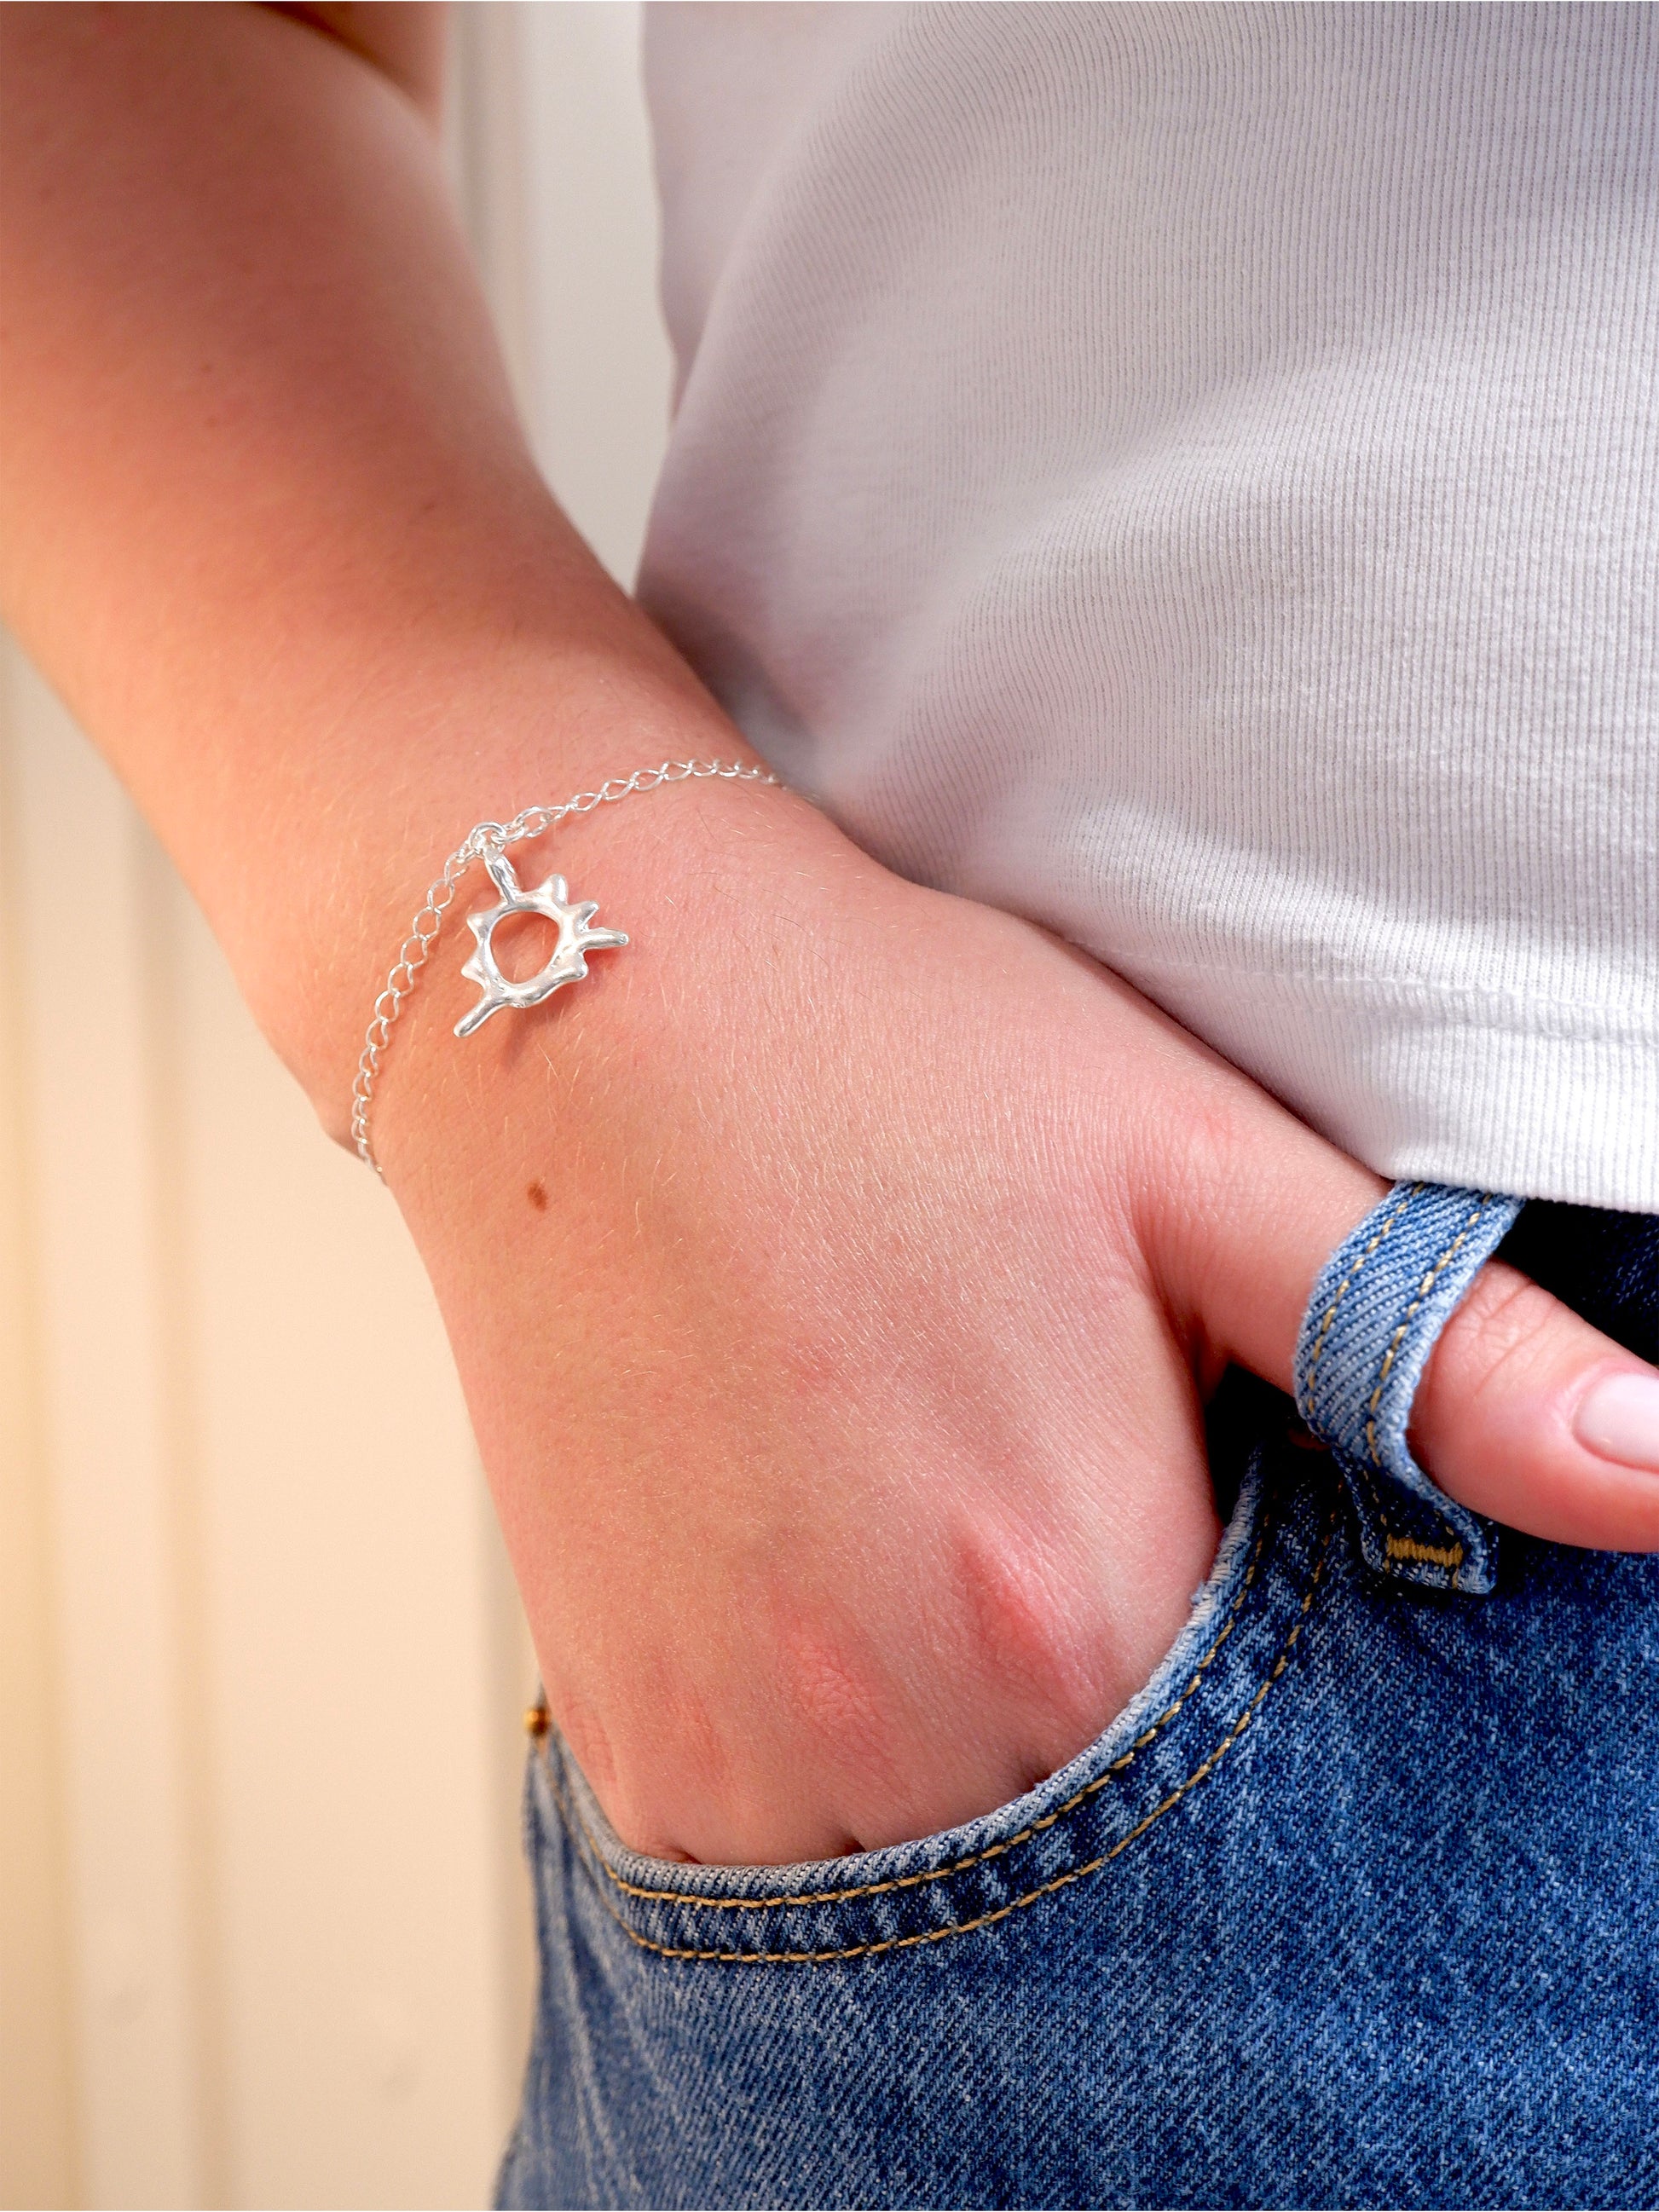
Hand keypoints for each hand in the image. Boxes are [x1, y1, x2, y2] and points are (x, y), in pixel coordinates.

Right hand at [370, 771, 1658, 1867]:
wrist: (584, 1001)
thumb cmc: (890, 1057)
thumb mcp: (1191, 1160)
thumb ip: (1432, 1350)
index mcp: (1068, 1596)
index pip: (1275, 1794)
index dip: (1281, 1679)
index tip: (1218, 1535)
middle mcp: (888, 1717)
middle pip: (1101, 1854)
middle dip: (1137, 1727)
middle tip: (1073, 1514)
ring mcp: (732, 1741)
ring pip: (938, 1876)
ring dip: (986, 1765)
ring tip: (952, 1551)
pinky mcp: (624, 1728)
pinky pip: (777, 1860)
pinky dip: (847, 1779)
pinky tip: (844, 1604)